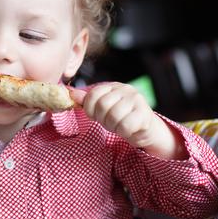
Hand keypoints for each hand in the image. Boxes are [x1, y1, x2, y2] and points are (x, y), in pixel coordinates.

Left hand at [69, 83, 183, 158]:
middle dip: (103, 119)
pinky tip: (129, 129)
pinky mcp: (144, 114)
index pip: (93, 95)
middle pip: (102, 105)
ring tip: (119, 126)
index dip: (90, 109)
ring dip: (114, 127)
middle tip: (110, 123)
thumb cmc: (121, 119)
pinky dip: (123, 132)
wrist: (145, 130)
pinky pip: (125, 126)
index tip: (96, 116)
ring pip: (113, 116)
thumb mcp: (102, 110)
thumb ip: (88, 101)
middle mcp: (126, 89)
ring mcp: (137, 100)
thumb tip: (71, 94)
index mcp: (113, 86)